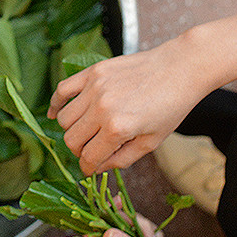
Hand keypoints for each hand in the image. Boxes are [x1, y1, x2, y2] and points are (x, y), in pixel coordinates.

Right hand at [47, 40, 208, 173]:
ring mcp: (95, 88)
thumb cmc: (171, 106)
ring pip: (64, 118)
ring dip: (71, 129)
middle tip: (91, 149)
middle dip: (79, 150)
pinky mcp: (93, 72)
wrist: (181, 68)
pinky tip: (56, 112)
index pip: (88, 157)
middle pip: (71, 139)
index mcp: (118, 129)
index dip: (88, 168)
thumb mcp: (152, 142)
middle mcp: (102, 108)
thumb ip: (122, 159)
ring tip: (85, 130)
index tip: (90, 168)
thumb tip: (98, 167)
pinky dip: (56, 104)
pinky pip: (62, 89)